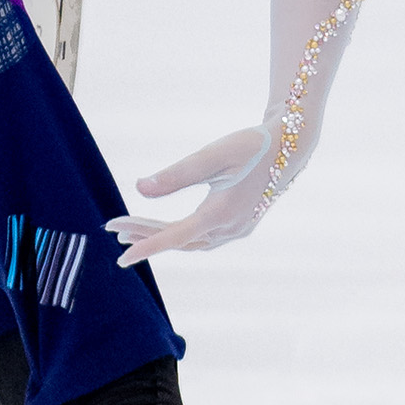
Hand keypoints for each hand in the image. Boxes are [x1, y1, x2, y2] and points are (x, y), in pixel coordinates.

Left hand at [105, 124, 277, 264]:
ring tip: (131, 233)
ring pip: (191, 242)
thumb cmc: (251, 146)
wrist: (291, 147)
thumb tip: (139, 189)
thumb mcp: (213, 155)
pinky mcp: (241, 224)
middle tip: (113, 231)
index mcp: (221, 214)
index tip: (120, 258)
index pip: (174, 237)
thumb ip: (177, 174)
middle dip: (145, 235)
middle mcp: (230, 228)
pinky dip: (181, 235)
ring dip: (162, 237)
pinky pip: (204, 238)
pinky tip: (168, 230)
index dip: (145, 246)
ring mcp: (238, 229)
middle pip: (178, 240)